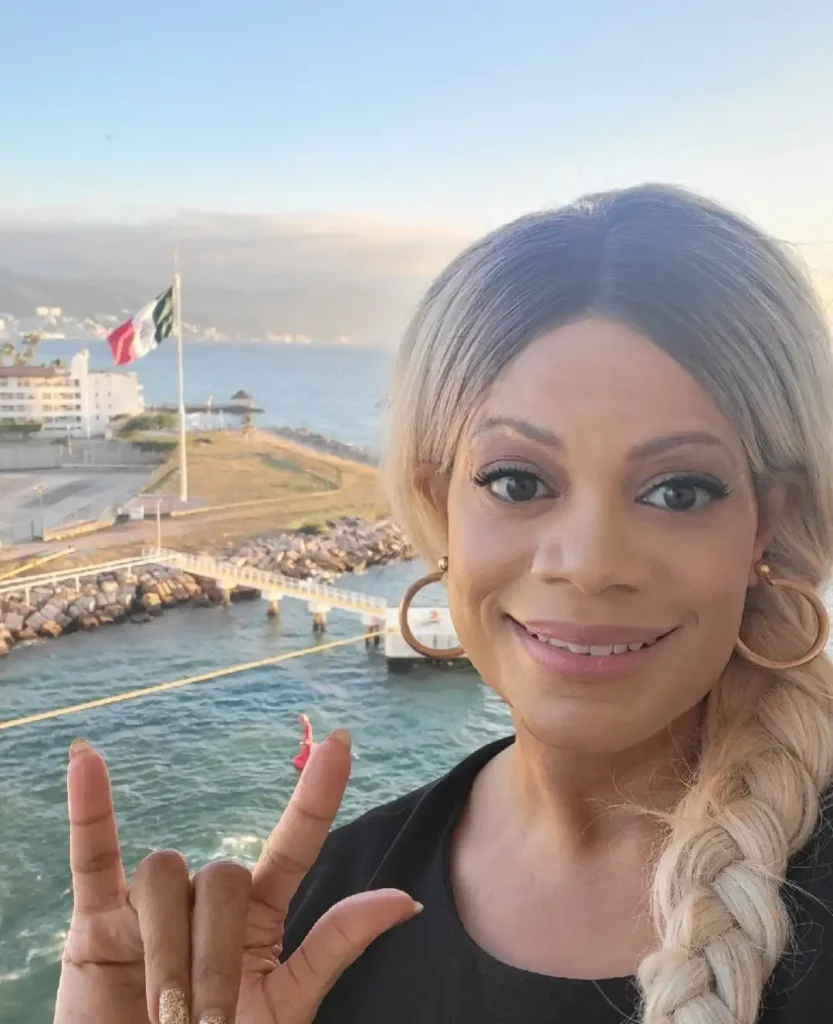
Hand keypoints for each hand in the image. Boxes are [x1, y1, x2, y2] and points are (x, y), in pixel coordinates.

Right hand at [55, 731, 419, 1023]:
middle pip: (221, 874)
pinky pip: (93, 853)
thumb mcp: (286, 1005)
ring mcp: (150, 906)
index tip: (344, 742)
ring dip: (167, 944)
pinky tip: (86, 759)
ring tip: (162, 1009)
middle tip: (208, 1020)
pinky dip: (89, 806)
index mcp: (258, 919)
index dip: (318, 795)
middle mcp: (206, 901)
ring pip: (164, 873)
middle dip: (215, 952)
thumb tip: (405, 899)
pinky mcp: (95, 920)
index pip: (294, 843)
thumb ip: (334, 946)